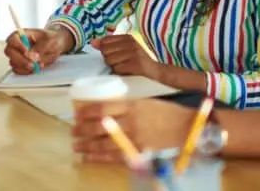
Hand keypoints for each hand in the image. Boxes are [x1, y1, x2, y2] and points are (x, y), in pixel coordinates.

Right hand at [4, 28, 63, 73]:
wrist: (56, 46)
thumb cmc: (51, 39)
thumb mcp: (50, 40)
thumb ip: (40, 47)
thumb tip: (32, 55)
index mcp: (22, 34)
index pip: (12, 39)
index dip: (18, 45)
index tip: (26, 51)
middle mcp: (17, 44)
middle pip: (10, 52)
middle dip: (21, 60)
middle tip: (33, 63)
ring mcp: (18, 55)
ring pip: (13, 62)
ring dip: (25, 66)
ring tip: (37, 64)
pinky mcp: (21, 64)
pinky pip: (18, 70)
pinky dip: (26, 71)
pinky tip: (35, 67)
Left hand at [71, 99, 192, 162]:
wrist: (186, 127)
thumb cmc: (166, 112)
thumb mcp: (144, 102)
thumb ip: (126, 107)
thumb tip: (104, 112)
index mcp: (131, 105)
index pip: (102, 107)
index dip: (86, 112)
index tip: (76, 114)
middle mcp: (131, 121)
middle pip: (100, 126)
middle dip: (83, 129)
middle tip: (73, 131)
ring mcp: (134, 137)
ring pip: (104, 142)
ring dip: (87, 145)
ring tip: (76, 146)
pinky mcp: (139, 151)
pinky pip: (114, 156)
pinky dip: (99, 158)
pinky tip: (88, 158)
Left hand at [91, 35, 159, 79]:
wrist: (156, 73)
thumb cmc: (138, 62)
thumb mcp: (125, 50)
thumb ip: (108, 45)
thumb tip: (93, 42)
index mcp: (128, 38)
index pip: (105, 41)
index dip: (105, 50)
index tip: (114, 55)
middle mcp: (131, 43)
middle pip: (105, 51)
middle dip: (110, 60)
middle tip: (121, 63)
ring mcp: (133, 53)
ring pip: (110, 60)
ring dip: (115, 67)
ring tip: (125, 67)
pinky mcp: (135, 64)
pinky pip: (117, 69)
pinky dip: (120, 72)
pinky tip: (127, 72)